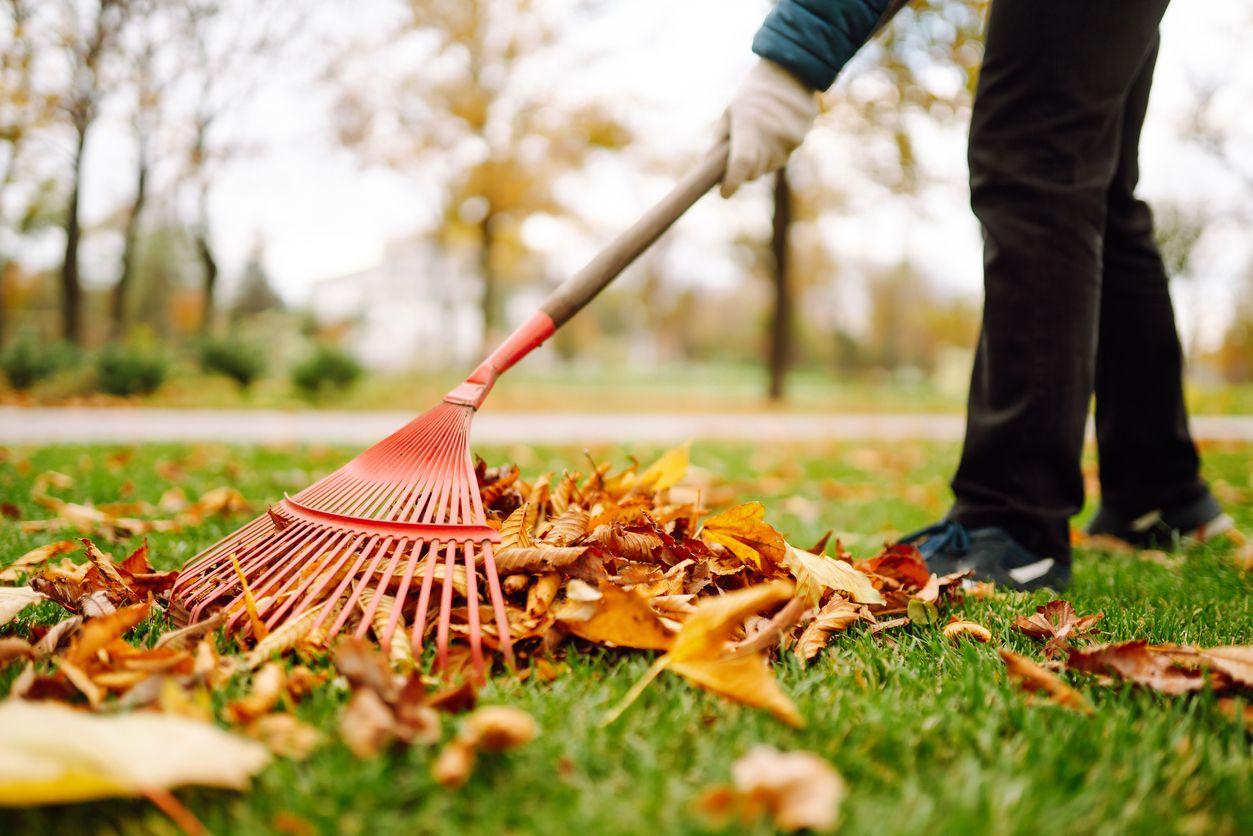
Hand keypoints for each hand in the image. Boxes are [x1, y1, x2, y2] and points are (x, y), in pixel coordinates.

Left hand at [718, 59, 818, 197]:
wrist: (790, 72)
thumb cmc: (752, 95)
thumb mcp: (729, 114)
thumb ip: (719, 145)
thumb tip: (710, 174)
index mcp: (749, 125)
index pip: (742, 164)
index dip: (732, 182)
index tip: (724, 193)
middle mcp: (771, 135)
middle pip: (754, 173)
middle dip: (744, 170)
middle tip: (741, 152)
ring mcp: (790, 138)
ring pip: (770, 166)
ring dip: (762, 159)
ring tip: (761, 132)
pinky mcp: (802, 139)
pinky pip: (784, 156)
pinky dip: (776, 150)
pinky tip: (776, 129)